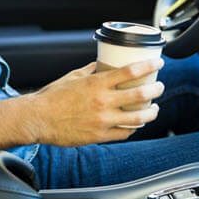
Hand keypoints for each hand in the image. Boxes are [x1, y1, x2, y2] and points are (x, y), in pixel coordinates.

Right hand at [25, 59, 164, 145]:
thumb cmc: (53, 96)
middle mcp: (103, 101)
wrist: (38, 118)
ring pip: (138, 118)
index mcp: (97, 83)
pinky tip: (137, 124)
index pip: (130, 71)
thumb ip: (92, 70)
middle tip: (159, 86)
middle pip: (140, 95)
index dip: (149, 66)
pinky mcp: (100, 135)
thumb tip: (104, 64)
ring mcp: (103, 120)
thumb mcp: (73, 76)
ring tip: (154, 109)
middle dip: (156, 89)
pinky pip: (124, 133)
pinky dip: (134, 128)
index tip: (158, 63)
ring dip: (151, 112)